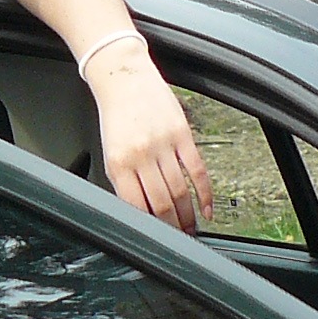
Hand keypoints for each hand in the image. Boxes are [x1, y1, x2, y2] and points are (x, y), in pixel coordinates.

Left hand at [86, 45, 213, 232]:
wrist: (123, 78)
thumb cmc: (115, 117)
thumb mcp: (110, 153)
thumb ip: (124, 181)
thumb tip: (140, 211)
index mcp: (119, 164)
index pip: (136, 207)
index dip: (150, 228)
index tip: (158, 240)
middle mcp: (141, 156)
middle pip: (161, 203)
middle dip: (171, 227)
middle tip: (179, 239)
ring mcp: (163, 145)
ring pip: (180, 191)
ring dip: (188, 216)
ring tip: (191, 228)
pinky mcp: (182, 135)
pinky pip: (197, 171)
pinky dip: (205, 193)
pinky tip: (207, 209)